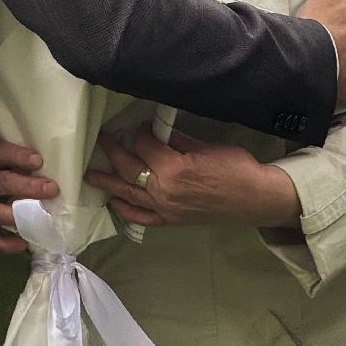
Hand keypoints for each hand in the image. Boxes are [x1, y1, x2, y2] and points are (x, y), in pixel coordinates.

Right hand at [0, 140, 58, 254]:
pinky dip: (5, 244)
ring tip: (41, 217)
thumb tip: (48, 165)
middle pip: (2, 184)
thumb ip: (9, 160)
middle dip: (28, 187)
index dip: (18, 157)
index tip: (38, 161)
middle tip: (52, 189)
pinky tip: (22, 244)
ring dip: (19, 216)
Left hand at [83, 125, 301, 228]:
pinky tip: (115, 203)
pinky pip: (142, 218)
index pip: (143, 145)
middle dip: (114, 150)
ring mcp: (165, 209)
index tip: (140, 124)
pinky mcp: (171, 221)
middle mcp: (163, 191)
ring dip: (108, 182)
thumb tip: (156, 130)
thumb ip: (176, 140)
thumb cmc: (236, 168)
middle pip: (129, 168)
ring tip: (90, 174)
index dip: (139, 132)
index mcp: (172, 168)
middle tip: (102, 138)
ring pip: (128, 193)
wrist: (255, 198)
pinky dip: (126, 211)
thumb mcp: (205, 146)